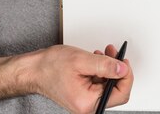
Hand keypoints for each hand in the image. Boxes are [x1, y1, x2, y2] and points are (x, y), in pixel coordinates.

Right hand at [0, 44, 133, 113]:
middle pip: (116, 90)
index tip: (123, 60)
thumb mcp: (81, 60)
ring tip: (103, 53)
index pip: (121, 94)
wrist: (33, 70)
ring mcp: (86, 101)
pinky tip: (96, 59)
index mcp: (88, 102)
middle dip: (117, 69)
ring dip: (109, 67)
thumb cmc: (50, 66)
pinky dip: (101, 70)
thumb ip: (105, 65)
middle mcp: (87, 106)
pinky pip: (100, 83)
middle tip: (114, 53)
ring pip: (109, 84)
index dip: (126, 75)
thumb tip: (123, 68)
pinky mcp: (84, 95)